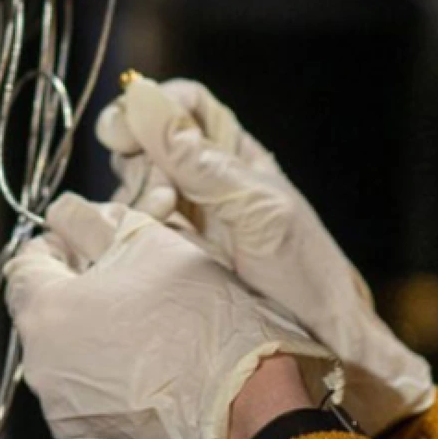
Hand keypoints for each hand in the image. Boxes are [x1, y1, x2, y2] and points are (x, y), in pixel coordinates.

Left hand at [5, 193, 340, 438]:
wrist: (240, 402)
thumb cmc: (197, 322)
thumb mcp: (146, 243)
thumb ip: (91, 222)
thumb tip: (65, 211)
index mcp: (47, 312)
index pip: (25, 262)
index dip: (56, 244)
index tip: (83, 242)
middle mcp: (42, 367)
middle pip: (44, 310)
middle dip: (77, 290)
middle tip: (125, 281)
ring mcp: (62, 411)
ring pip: (65, 355)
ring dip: (92, 335)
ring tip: (145, 326)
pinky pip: (85, 397)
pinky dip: (106, 378)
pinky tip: (148, 365)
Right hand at [96, 76, 435, 433]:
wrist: (314, 340)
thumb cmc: (302, 269)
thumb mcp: (254, 208)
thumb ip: (199, 159)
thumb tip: (144, 98)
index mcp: (234, 153)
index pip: (184, 103)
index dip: (150, 106)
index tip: (124, 131)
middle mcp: (204, 176)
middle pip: (147, 139)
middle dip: (141, 159)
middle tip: (161, 195)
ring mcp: (184, 214)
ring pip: (134, 182)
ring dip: (138, 197)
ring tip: (167, 223)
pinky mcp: (167, 250)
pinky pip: (131, 225)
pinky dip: (131, 228)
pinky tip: (154, 244)